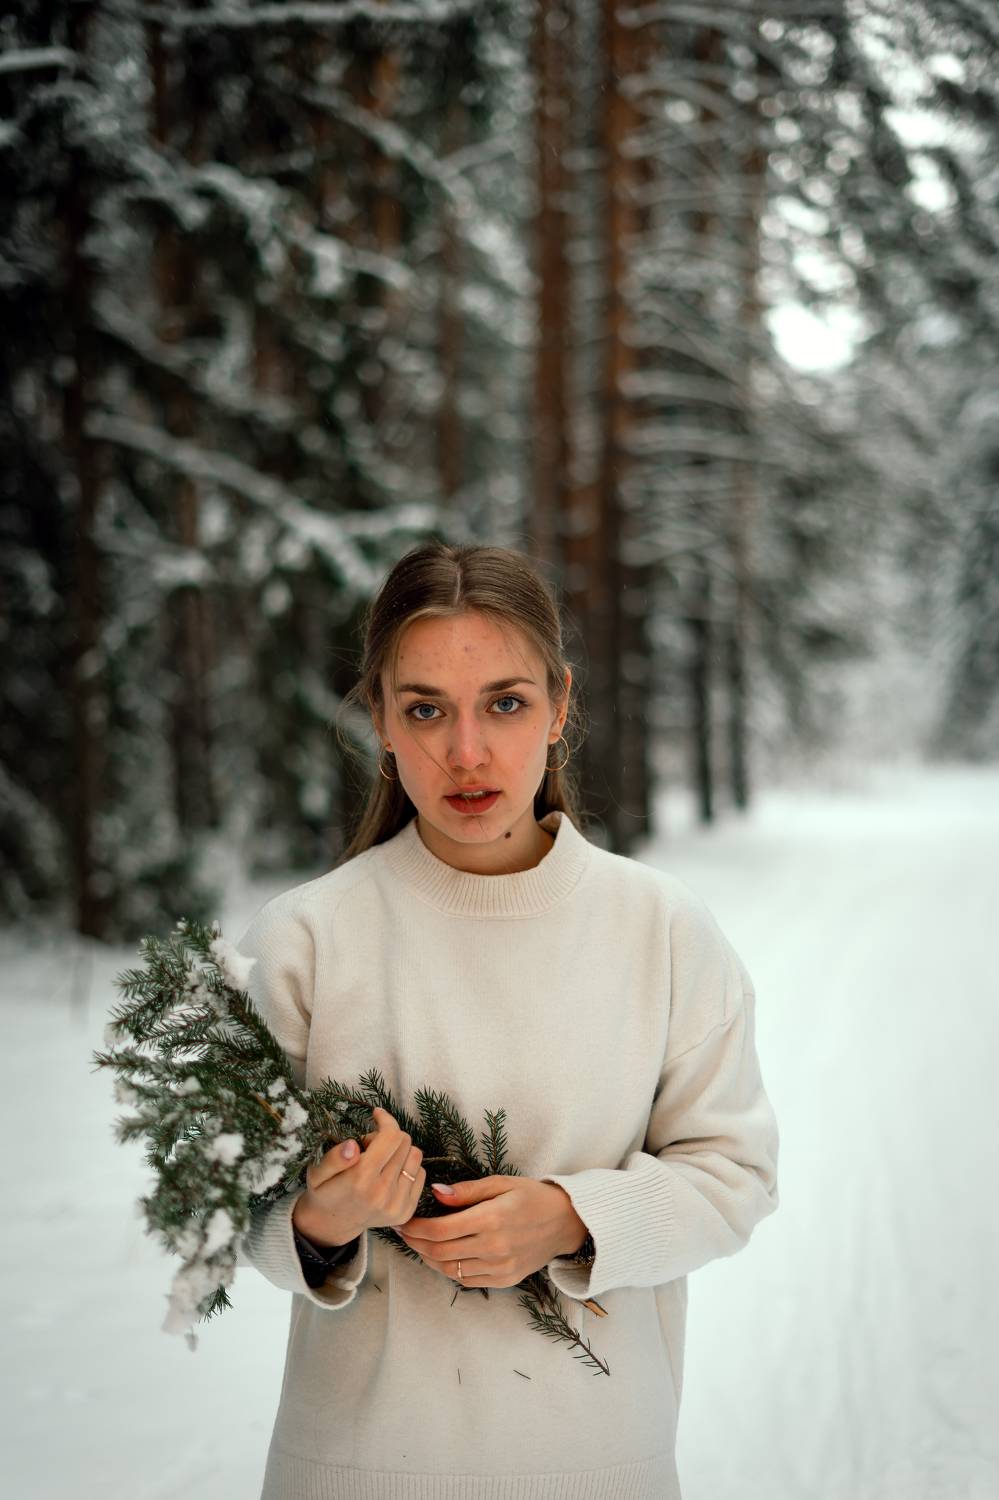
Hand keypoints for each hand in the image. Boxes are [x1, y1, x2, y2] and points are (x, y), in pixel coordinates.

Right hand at [293, 1107, 425, 1245]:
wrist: (332, 1223)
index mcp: (360, 1179)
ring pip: (416, 1156)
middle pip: (405, 1142)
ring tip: (381, 1160)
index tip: (376, 1115)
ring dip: (400, 1151)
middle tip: (370, 1146)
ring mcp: (396, 1205)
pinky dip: (407, 1167)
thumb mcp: (317, 1172)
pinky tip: (390, 1173)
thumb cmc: (325, 1190)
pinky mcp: (407, 1211)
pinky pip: (421, 1174)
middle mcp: (382, 1193)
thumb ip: (334, 1158)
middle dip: (388, 1136)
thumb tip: (352, 1146)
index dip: (386, 1120)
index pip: (391, 1136)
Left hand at [395, 1175, 587, 1288]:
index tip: (404, 1221)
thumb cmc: (532, 1196)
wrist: (566, 1222)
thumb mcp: (501, 1183)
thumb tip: (436, 1194)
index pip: (440, 1229)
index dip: (416, 1227)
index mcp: (491, 1219)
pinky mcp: (505, 1279)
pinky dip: (449, 1270)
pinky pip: (467, 1280)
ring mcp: (500, 1267)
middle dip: (416, 1243)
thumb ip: (467, 1191)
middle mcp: (494, 1247)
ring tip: (418, 1245)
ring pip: (450, 1270)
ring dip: (428, 1259)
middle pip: (440, 1251)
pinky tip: (441, 1257)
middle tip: (404, 1232)